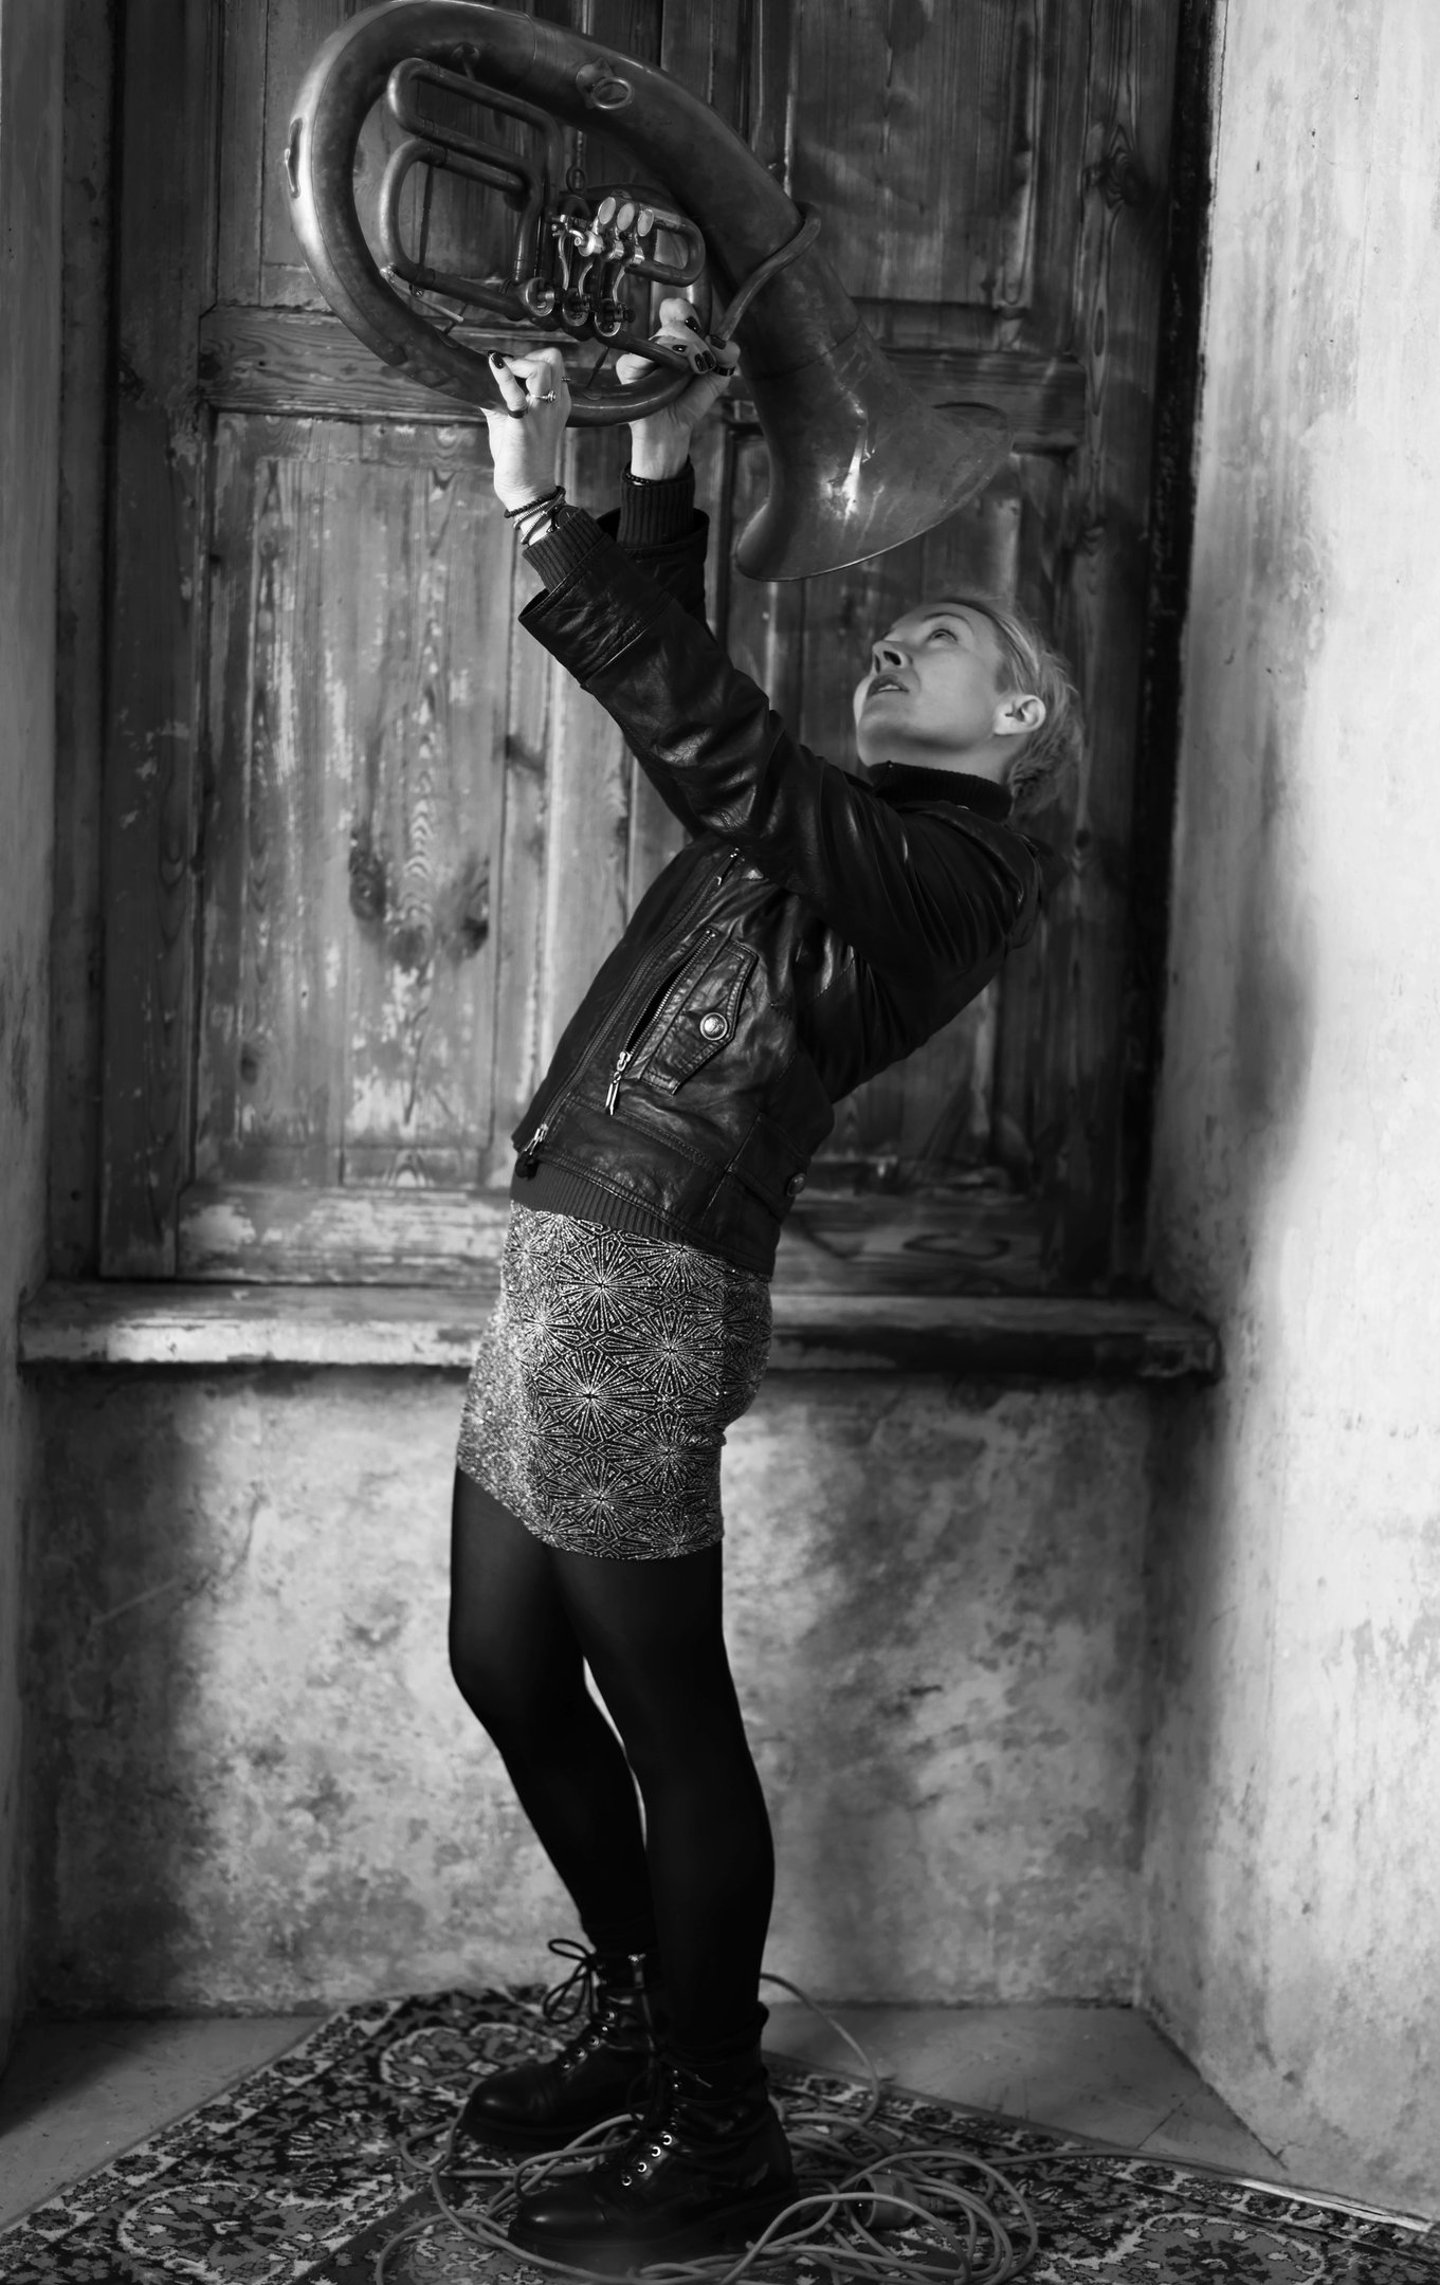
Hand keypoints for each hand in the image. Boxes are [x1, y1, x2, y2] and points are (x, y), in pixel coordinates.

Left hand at [481, 346, 570, 511]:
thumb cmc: (520, 458)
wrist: (526, 490)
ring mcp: (541, 415)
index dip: (532, 359)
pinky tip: (493, 363)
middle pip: (553, 359)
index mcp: (557, 404)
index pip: (554, 364)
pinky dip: (502, 374)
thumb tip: (477, 382)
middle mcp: (554, 405)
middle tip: (510, 369)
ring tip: (502, 371)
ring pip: (541, 368)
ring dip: (519, 363)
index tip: (514, 369)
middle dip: (528, 356)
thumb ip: (500, 400)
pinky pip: (514, 393)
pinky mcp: (522, 425)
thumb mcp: (511, 422)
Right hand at [617, 296, 740, 480]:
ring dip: (685, 348)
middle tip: (703, 359)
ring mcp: (643, 352)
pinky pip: (644, 353)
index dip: (687, 311)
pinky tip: (670, 374)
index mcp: (677, 338)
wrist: (672, 430)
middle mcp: (659, 341)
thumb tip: (727, 343)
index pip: (677, 309)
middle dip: (695, 336)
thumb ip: (727, 358)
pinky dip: (662, 359)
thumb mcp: (716, 379)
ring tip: (694, 369)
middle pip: (675, 320)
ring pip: (663, 335)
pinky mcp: (628, 366)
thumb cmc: (688, 402)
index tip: (700, 327)